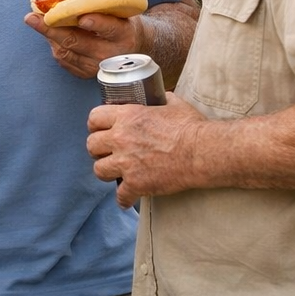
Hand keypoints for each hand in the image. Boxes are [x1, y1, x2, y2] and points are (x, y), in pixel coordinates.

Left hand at [25, 10, 145, 78]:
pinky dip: (54, 45)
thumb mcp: (121, 10)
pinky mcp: (86, 74)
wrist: (134, 48)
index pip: (110, 28)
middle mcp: (111, 55)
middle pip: (77, 41)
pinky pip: (63, 59)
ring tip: (34, 20)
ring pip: (66, 51)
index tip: (82, 17)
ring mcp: (97, 67)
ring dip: (48, 35)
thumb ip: (106, 0)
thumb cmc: (123, 21)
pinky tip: (49, 33)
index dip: (96, 23)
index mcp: (124, 34)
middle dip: (52, 29)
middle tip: (32, 18)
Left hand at [87, 94, 203, 207]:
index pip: (94, 118)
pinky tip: (128, 198)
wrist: (203, 152)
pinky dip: (124, 198)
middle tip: (107, 153)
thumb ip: (162, 100)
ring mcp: (126, 163)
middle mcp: (121, 138)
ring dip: (107, 172)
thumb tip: (162, 96)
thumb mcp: (175, 105)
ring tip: (116, 173)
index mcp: (127, 117)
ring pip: (99, 170)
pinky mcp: (136, 183)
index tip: (100, 130)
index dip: (96, 125)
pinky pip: (120, 195)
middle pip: (92, 145)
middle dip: (99, 150)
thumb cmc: (191, 127)